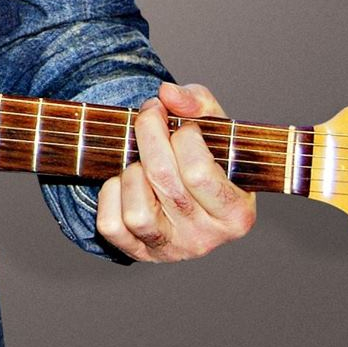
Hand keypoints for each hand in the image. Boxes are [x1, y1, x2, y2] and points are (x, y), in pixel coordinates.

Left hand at [95, 82, 255, 261]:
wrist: (188, 191)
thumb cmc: (206, 156)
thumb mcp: (214, 126)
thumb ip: (198, 102)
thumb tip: (167, 94)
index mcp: (236, 213)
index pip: (198, 172)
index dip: (183, 136)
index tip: (182, 123)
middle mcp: (206, 237)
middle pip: (164, 181)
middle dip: (150, 136)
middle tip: (150, 116)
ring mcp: (172, 249)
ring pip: (138, 211)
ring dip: (132, 173)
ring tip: (142, 161)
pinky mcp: (139, 252)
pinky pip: (111, 225)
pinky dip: (110, 196)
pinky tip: (126, 183)